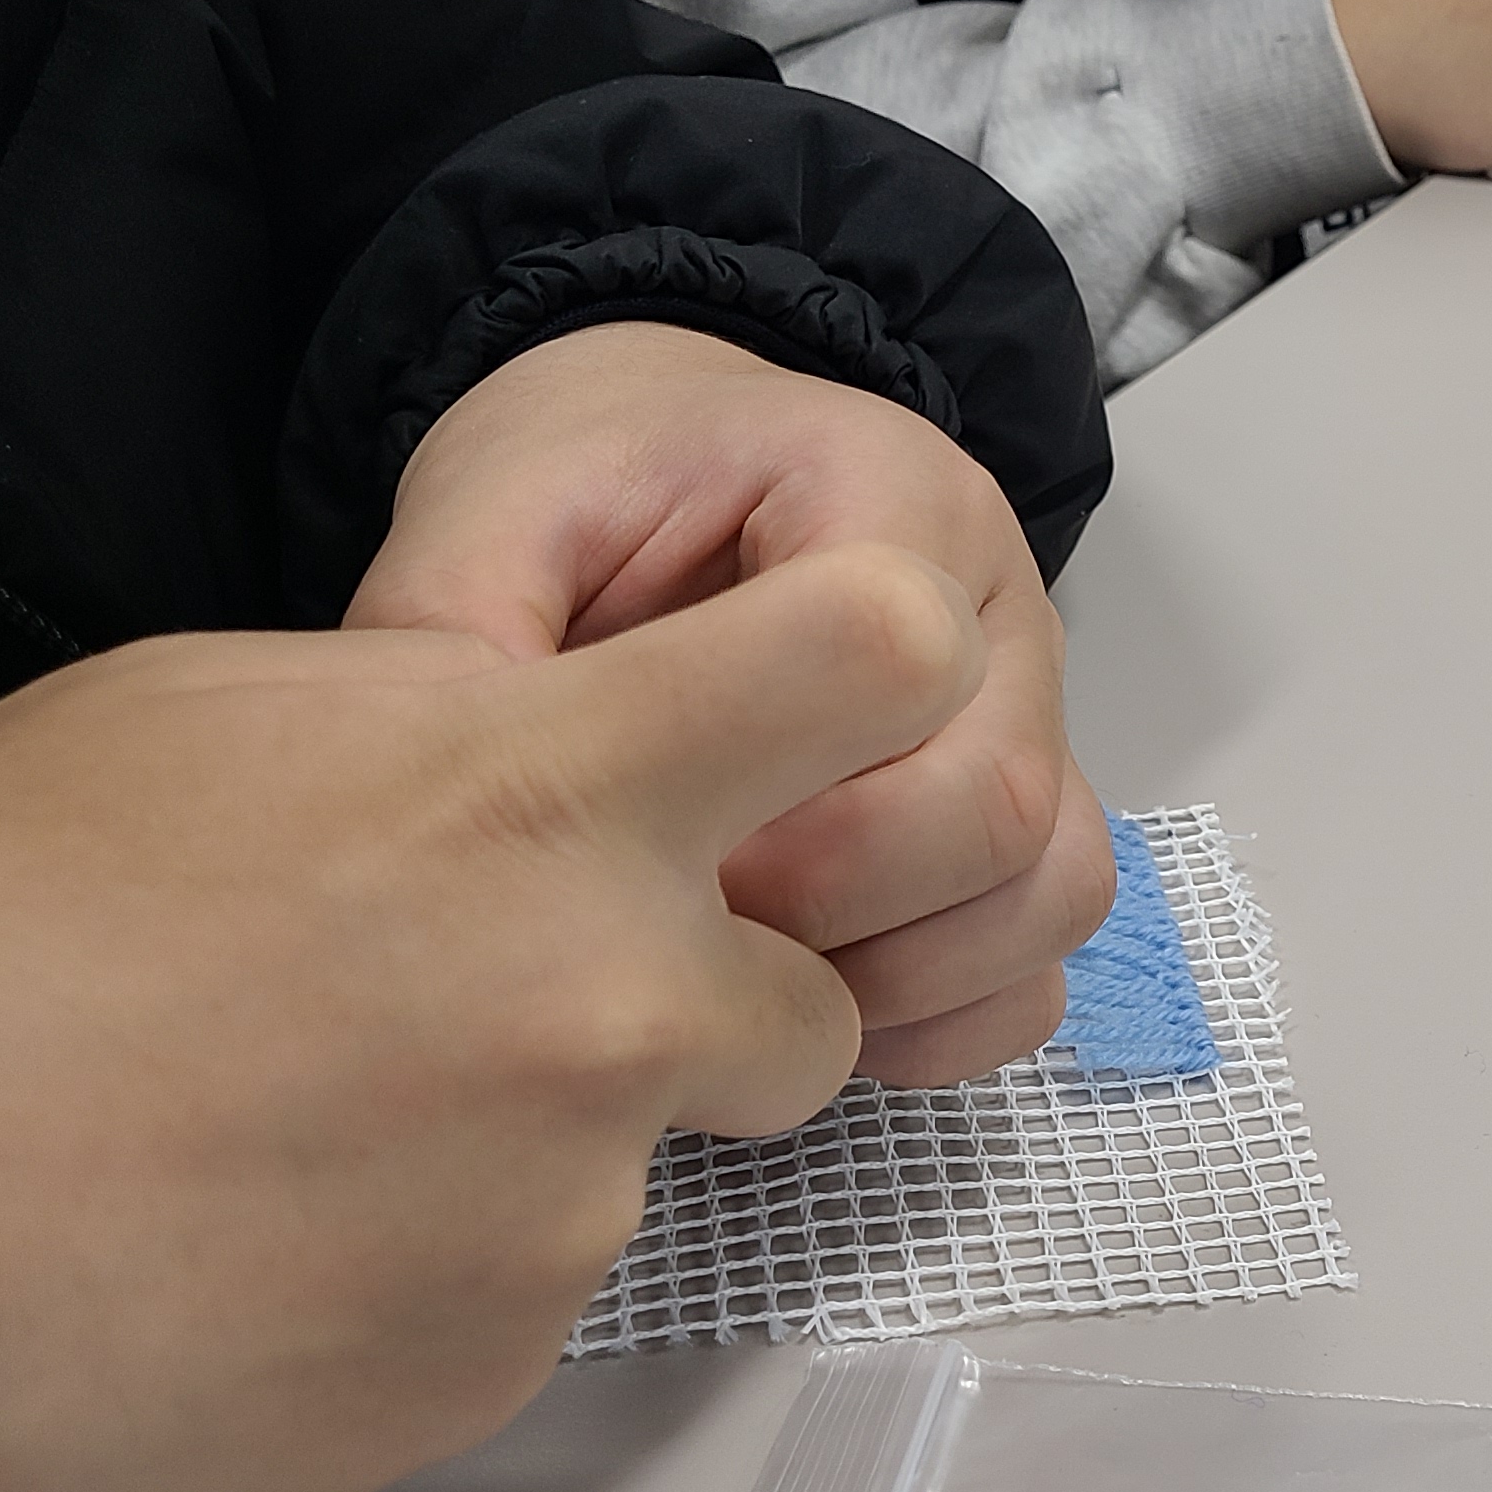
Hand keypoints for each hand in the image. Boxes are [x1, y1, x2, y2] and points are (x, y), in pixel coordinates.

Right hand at [0, 545, 981, 1491]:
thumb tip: (540, 723)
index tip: (833, 713)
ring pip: (667, 1145)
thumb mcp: (196, 716)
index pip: (878, 660)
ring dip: (559, 1131)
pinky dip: (450, 1259)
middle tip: (496, 995)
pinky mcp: (507, 1360)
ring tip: (330, 1120)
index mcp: (541, 788)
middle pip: (816, 984)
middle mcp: (611, 994)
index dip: (877, 674)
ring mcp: (569, 1198)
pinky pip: (545, 1282)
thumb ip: (442, 715)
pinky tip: (284, 1234)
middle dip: (704, 992)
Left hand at [348, 324, 1112, 1088]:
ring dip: (898, 983)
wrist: (673, 471)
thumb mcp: (498, 504)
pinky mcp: (1026, 824)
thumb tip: (442, 794)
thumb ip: (460, 613)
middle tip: (677, 934)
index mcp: (887, 494)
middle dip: (828, 915)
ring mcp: (1032, 722)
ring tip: (743, 988)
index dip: (778, 796)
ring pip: (1048, 894)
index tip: (653, 835)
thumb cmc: (600, 492)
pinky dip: (942, 1020)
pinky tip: (814, 1018)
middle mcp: (999, 606)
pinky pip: (1040, 963)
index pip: (906, 665)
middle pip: (996, 809)